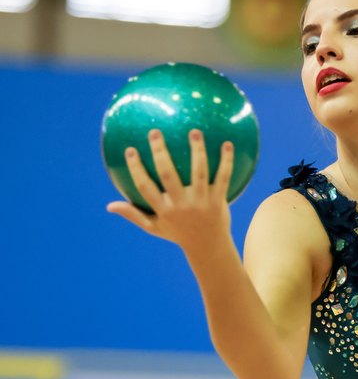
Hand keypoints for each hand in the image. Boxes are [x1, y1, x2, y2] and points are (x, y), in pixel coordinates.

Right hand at [107, 128, 233, 252]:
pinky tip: (228, 143)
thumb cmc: (179, 234)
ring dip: (197, 150)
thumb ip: (134, 215)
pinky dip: (226, 161)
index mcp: (163, 210)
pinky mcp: (218, 200)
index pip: (145, 187)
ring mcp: (201, 202)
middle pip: (168, 175)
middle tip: (155, 132)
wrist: (209, 248)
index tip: (130, 149)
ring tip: (194, 130)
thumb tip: (109, 205)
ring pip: (199, 172)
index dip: (136, 168)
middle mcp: (181, 205)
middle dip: (160, 152)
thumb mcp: (154, 227)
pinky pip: (223, 177)